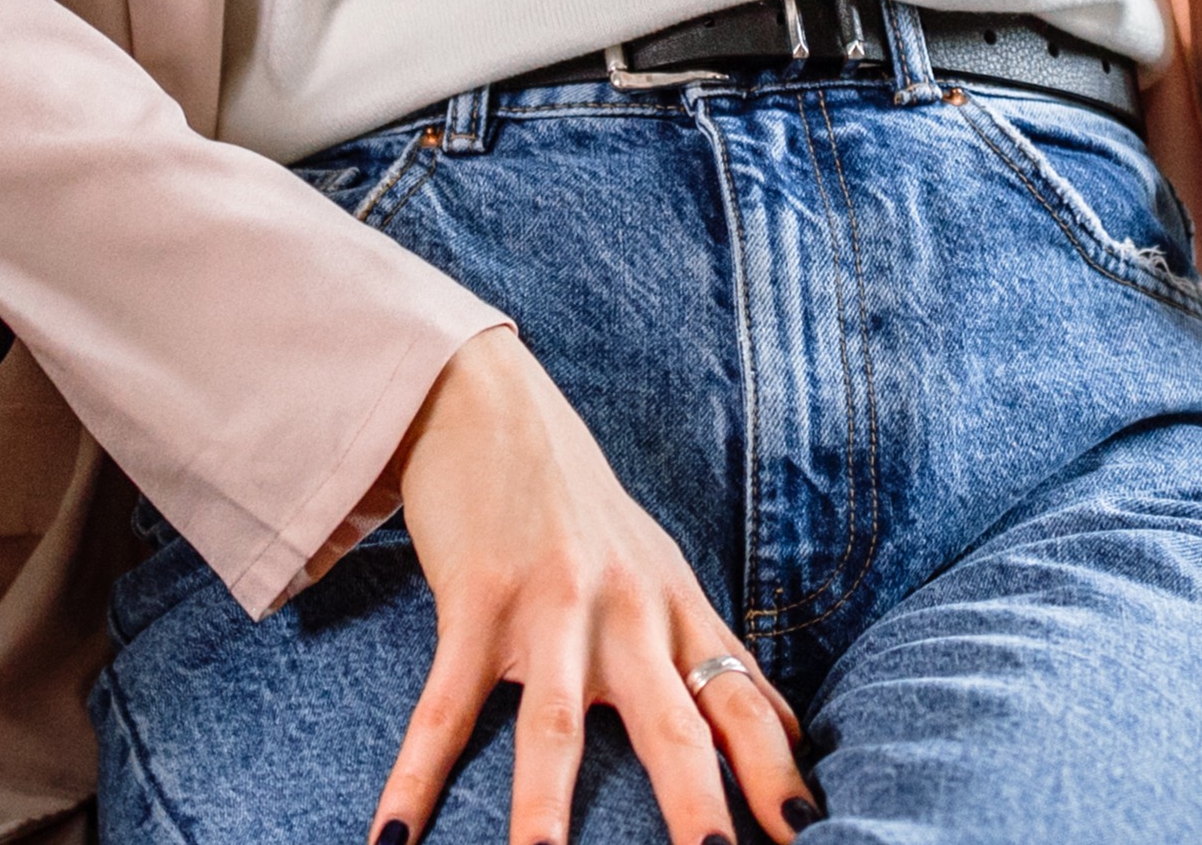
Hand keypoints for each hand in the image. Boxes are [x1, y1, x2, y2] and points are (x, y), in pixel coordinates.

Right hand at [370, 330, 810, 844]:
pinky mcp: (475, 598)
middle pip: (671, 726)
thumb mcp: (661, 576)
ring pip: (554, 728)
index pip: (743, 704)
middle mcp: (627, 613)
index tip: (807, 833)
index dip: (776, 772)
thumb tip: (789, 737)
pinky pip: (444, 705)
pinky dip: (416, 776)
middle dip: (696, 805)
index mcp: (676, 613)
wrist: (489, 401)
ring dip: (545, 813)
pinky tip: (394, 840)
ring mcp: (550, 606)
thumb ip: (715, 656)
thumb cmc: (581, 508)